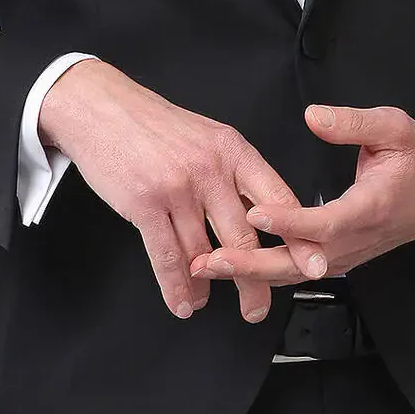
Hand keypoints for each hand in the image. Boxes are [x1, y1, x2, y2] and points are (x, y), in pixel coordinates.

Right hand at [36, 59, 330, 323]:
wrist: (102, 108)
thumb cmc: (153, 125)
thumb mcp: (207, 137)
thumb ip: (235, 173)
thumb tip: (262, 214)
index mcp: (233, 150)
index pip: (278, 199)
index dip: (298, 237)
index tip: (313, 262)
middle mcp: (210, 169)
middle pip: (245, 237)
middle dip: (256, 280)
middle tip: (259, 305)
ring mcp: (177, 187)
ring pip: (205, 254)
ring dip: (209, 288)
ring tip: (208, 303)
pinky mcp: (145, 204)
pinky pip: (167, 257)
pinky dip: (176, 287)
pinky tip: (182, 301)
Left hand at [190, 103, 414, 286]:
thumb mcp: (395, 127)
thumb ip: (354, 122)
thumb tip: (314, 117)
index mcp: (371, 208)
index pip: (325, 223)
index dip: (289, 222)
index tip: (255, 214)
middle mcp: (356, 239)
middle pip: (300, 262)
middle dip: (253, 264)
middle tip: (211, 260)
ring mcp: (347, 254)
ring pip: (296, 272)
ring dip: (252, 272)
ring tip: (209, 266)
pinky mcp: (339, 257)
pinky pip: (300, 270)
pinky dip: (266, 271)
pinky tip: (235, 265)